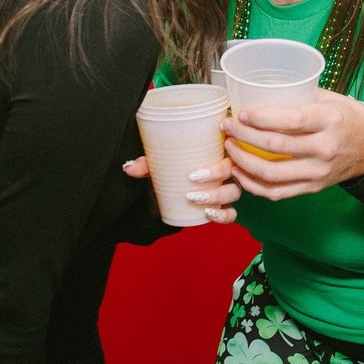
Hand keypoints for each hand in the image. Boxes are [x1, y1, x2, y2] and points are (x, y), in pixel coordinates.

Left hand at [123, 154, 241, 223]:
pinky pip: (232, 212)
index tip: (195, 170)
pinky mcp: (226, 203)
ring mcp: (229, 185)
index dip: (218, 160)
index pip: (229, 148)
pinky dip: (224, 215)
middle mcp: (228, 166)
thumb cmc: (175, 162)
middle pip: (233, 171)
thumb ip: (147, 163)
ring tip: (195, 199)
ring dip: (217, 197)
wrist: (174, 181)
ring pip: (234, 191)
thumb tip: (129, 168)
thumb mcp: (161, 161)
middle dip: (216, 177)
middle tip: (192, 182)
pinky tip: (210, 214)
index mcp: (218, 148)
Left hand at [223, 89, 363, 200]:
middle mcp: (325, 148)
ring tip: (229, 150)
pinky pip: (278, 192)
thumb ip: (302, 95)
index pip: (291, 120)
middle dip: (243, 136)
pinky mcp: (314, 187)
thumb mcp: (333, 99)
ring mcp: (318, 171)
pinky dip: (254, 185)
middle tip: (227, 127)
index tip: (241, 113)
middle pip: (275, 147)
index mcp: (330, 120)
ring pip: (272, 174)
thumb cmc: (350, 118)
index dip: (262, 118)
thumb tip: (264, 89)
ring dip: (243, 162)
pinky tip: (240, 174)